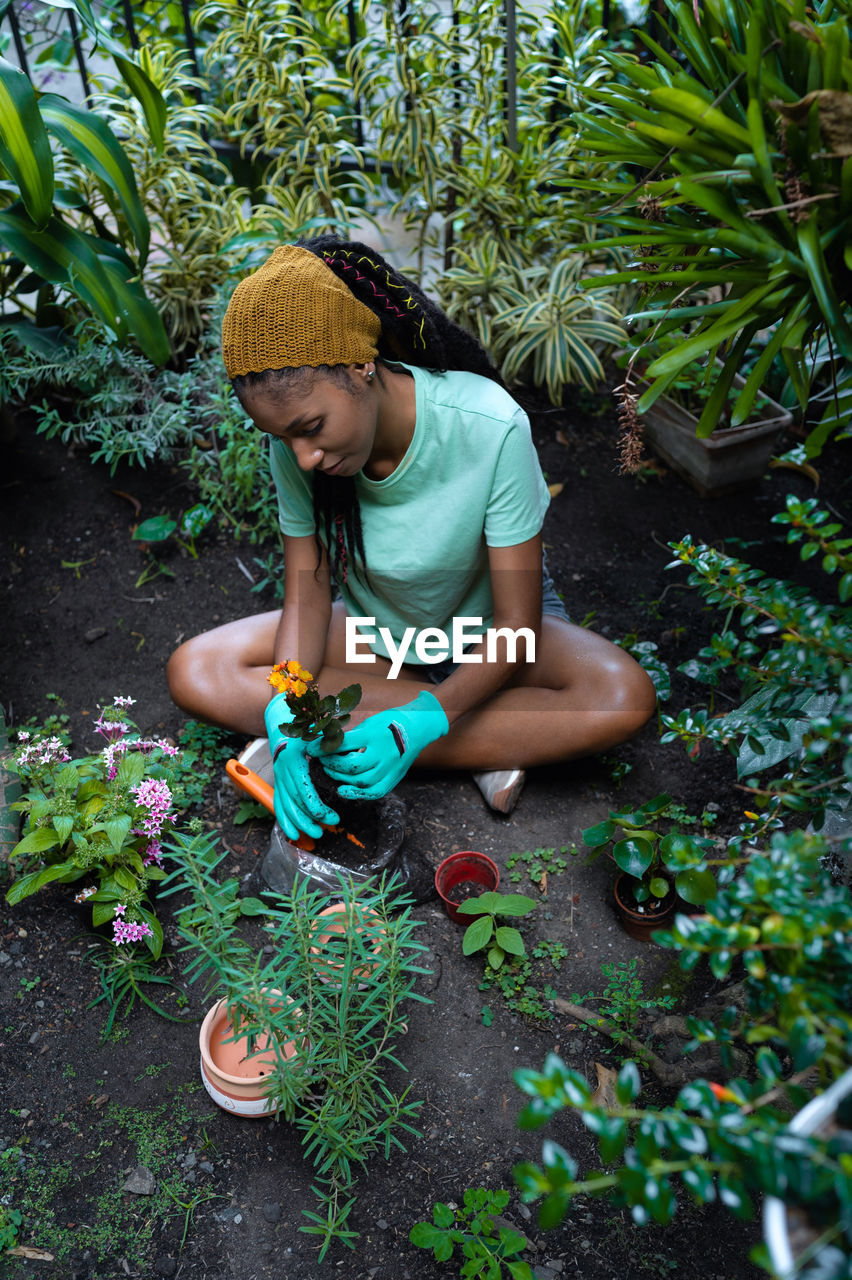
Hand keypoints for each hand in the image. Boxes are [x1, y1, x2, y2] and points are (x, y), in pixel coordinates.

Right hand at [264, 694, 338, 839]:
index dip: (316, 806)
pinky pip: (278, 805)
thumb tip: (345, 752)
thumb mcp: (318, 732)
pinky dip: (284, 820)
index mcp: (294, 760)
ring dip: (298, 823)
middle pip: (295, 801)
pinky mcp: (277, 783)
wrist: (282, 726)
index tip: (331, 816)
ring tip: (315, 834)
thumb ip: (330, 742)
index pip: (303, 790)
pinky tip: (293, 834)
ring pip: (285, 806)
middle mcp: (283, 770)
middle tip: (326, 829)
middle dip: (310, 818)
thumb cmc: (306, 729)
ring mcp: (278, 778)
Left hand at [312, 691, 448, 799]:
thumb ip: (350, 737)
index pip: (342, 744)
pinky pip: (374, 792)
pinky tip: (343, 790)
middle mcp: (382, 753)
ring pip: (360, 781)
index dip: (323, 747)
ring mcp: (389, 768)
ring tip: (331, 771)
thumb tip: (325, 745)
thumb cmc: (389, 723)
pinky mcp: (393, 778)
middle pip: (350, 765)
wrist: (417, 729)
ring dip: (340, 777)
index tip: (310, 748)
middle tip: (322, 760)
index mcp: (373, 734)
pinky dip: (357, 794)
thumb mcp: (368, 723)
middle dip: (331, 764)